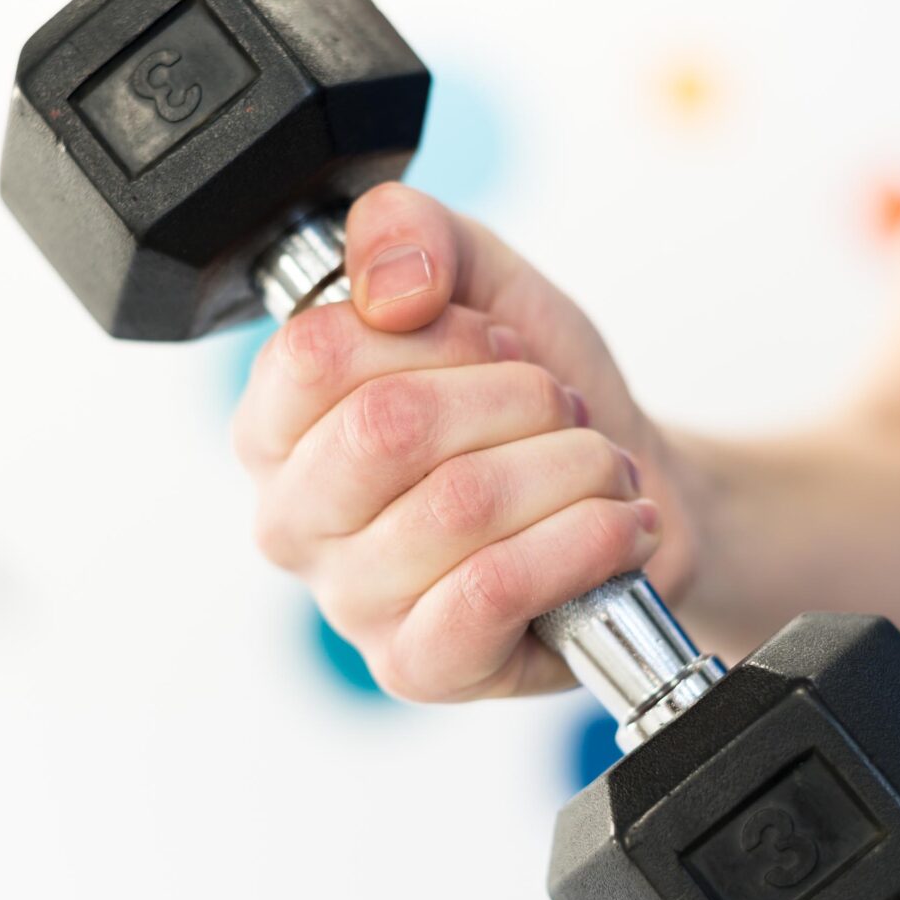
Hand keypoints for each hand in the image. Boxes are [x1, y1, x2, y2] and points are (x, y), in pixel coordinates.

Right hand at [233, 184, 698, 700]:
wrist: (618, 496)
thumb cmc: (538, 403)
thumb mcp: (483, 284)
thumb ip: (412, 235)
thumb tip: (387, 279)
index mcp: (280, 425)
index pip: (318, 352)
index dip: (440, 334)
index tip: (497, 346)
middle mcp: (295, 518)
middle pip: (390, 427)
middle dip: (519, 398)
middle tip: (560, 408)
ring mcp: (351, 600)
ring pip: (460, 504)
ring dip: (571, 466)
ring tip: (598, 469)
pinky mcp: (416, 664)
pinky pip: (492, 591)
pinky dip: (582, 541)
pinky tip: (615, 526)